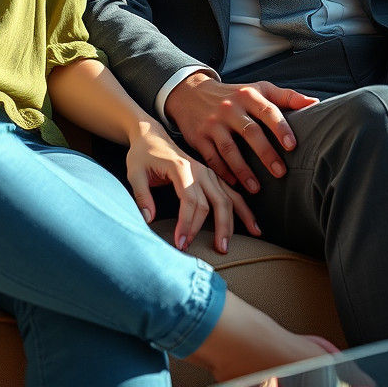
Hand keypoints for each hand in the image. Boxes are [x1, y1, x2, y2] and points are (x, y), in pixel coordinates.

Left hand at [125, 121, 258, 253]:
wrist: (151, 135)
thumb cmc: (142, 155)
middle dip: (217, 228)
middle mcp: (199, 170)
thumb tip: (148, 219)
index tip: (181, 244)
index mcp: (181, 168)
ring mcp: (209, 173)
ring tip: (232, 246)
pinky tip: (253, 226)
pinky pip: (232, 194)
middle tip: (215, 252)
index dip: (187, 224)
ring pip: (228, 199)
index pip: (190, 200)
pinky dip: (244, 210)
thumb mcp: (134, 172)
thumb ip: (141, 196)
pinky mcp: (213, 176)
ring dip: (233, 223)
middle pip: (215, 202)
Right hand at [165, 74, 318, 191]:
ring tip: (257, 188)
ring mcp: (212, 123)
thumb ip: (286, 97)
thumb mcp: (257, 88)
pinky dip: (223, 172)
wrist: (190, 92)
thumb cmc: (234, 94)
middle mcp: (229, 108)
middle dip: (266, 153)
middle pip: (250, 132)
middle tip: (281, 173)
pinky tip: (234, 184)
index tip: (292, 145)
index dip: (280, 127)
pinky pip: (211, 158)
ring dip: (243, 171)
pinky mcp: (198, 137)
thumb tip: (315, 104)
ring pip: (229, 149)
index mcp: (247, 95)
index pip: (267, 110)